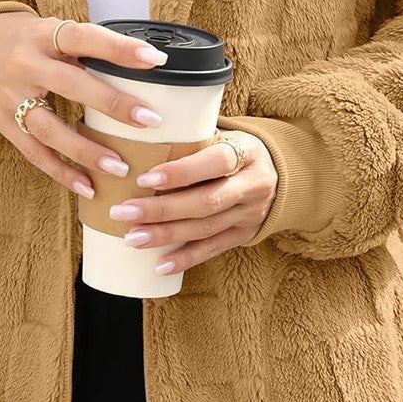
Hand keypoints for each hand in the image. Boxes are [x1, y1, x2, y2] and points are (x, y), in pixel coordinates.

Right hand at [0, 13, 171, 194]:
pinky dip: (61, 172)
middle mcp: (25, 65)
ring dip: (86, 151)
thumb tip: (142, 65)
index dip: (118, 48)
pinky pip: (34, 153)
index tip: (155, 60)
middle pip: (71, 85)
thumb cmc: (23, 41)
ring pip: (50, 128)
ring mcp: (11, 98)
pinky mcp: (4, 124)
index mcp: (41, 35)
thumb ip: (84, 47)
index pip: (83, 37)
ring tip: (121, 167)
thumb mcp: (48, 30)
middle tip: (151, 121)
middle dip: (112, 104)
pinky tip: (88, 188)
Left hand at [73, 124, 278, 275]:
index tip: (143, 178)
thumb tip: (132, 139)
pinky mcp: (245, 234)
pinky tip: (159, 265)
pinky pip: (213, 249)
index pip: (216, 162)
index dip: (180, 172)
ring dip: (166, 235)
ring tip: (131, 238)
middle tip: (123, 213)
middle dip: (161, 209)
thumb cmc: (233, 149)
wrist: (279, 173)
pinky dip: (186, 259)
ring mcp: (250, 213)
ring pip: (206, 229)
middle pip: (205, 201)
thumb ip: (191, 139)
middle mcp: (253, 185)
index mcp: (248, 152)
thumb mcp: (223, 135)